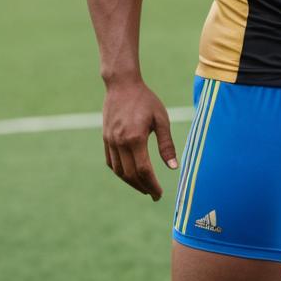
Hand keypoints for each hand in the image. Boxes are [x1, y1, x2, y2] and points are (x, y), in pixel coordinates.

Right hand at [102, 79, 176, 199]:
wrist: (122, 85)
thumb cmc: (145, 100)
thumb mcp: (161, 119)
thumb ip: (167, 145)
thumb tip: (174, 167)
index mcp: (135, 138)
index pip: (144, 170)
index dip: (152, 185)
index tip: (160, 194)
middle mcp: (120, 142)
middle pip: (130, 174)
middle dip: (143, 188)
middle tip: (154, 195)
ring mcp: (110, 141)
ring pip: (119, 171)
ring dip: (131, 183)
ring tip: (144, 188)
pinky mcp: (106, 138)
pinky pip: (111, 162)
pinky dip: (120, 173)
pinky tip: (130, 176)